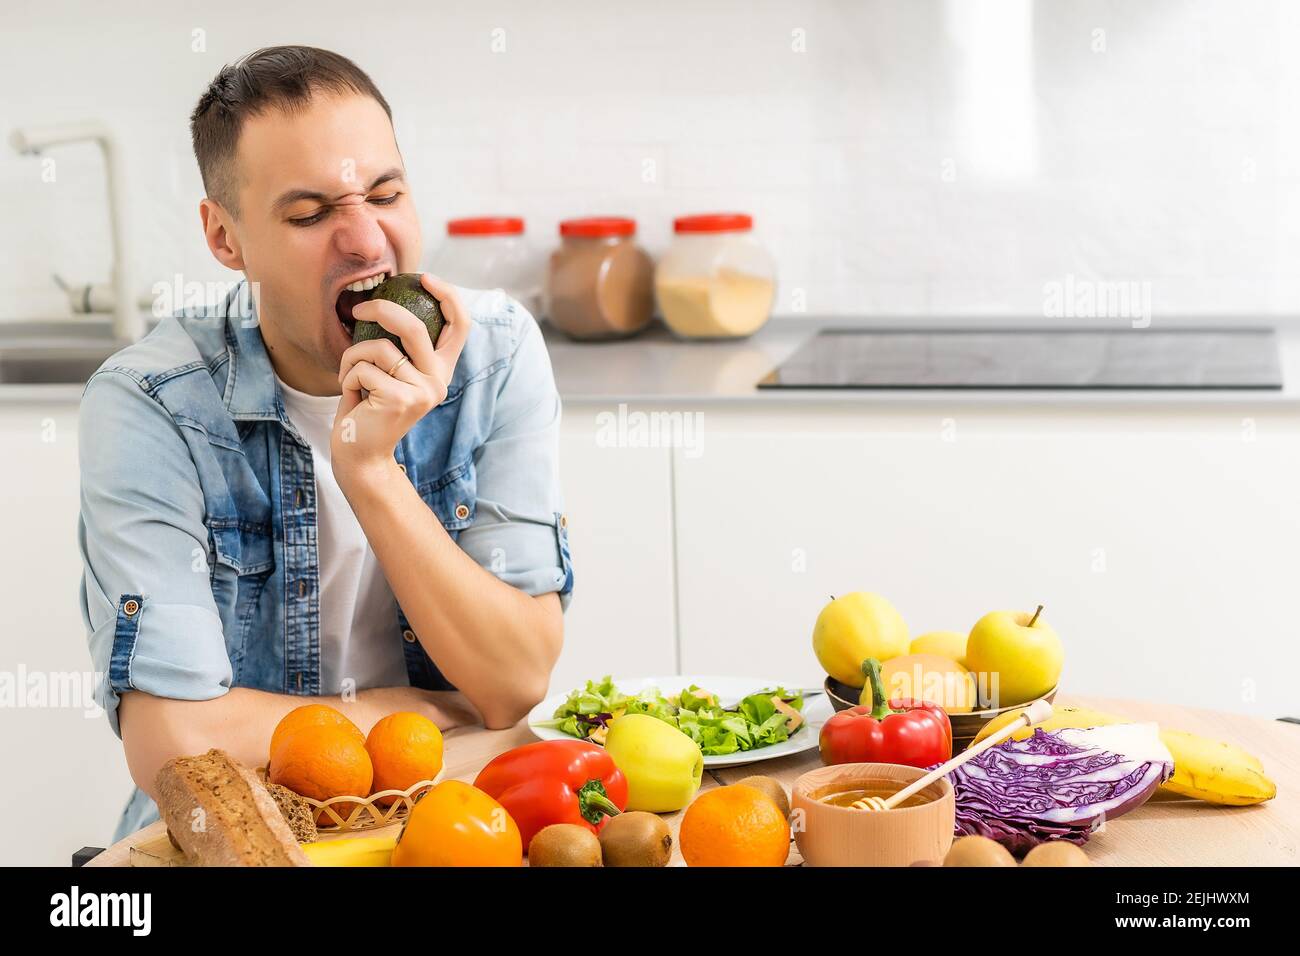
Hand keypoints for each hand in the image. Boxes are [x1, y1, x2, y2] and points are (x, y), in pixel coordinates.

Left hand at [330, 274, 469, 482]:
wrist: (361, 453)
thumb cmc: (369, 409)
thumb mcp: (389, 373)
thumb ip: (399, 347)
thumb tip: (389, 301)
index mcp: (440, 370)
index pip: (460, 324)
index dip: (447, 295)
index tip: (424, 277)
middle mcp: (438, 380)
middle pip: (415, 327)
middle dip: (381, 310)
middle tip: (357, 309)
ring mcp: (423, 391)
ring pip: (379, 348)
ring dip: (352, 357)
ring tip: (350, 378)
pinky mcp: (401, 399)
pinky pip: (364, 368)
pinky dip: (347, 376)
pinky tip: (352, 396)